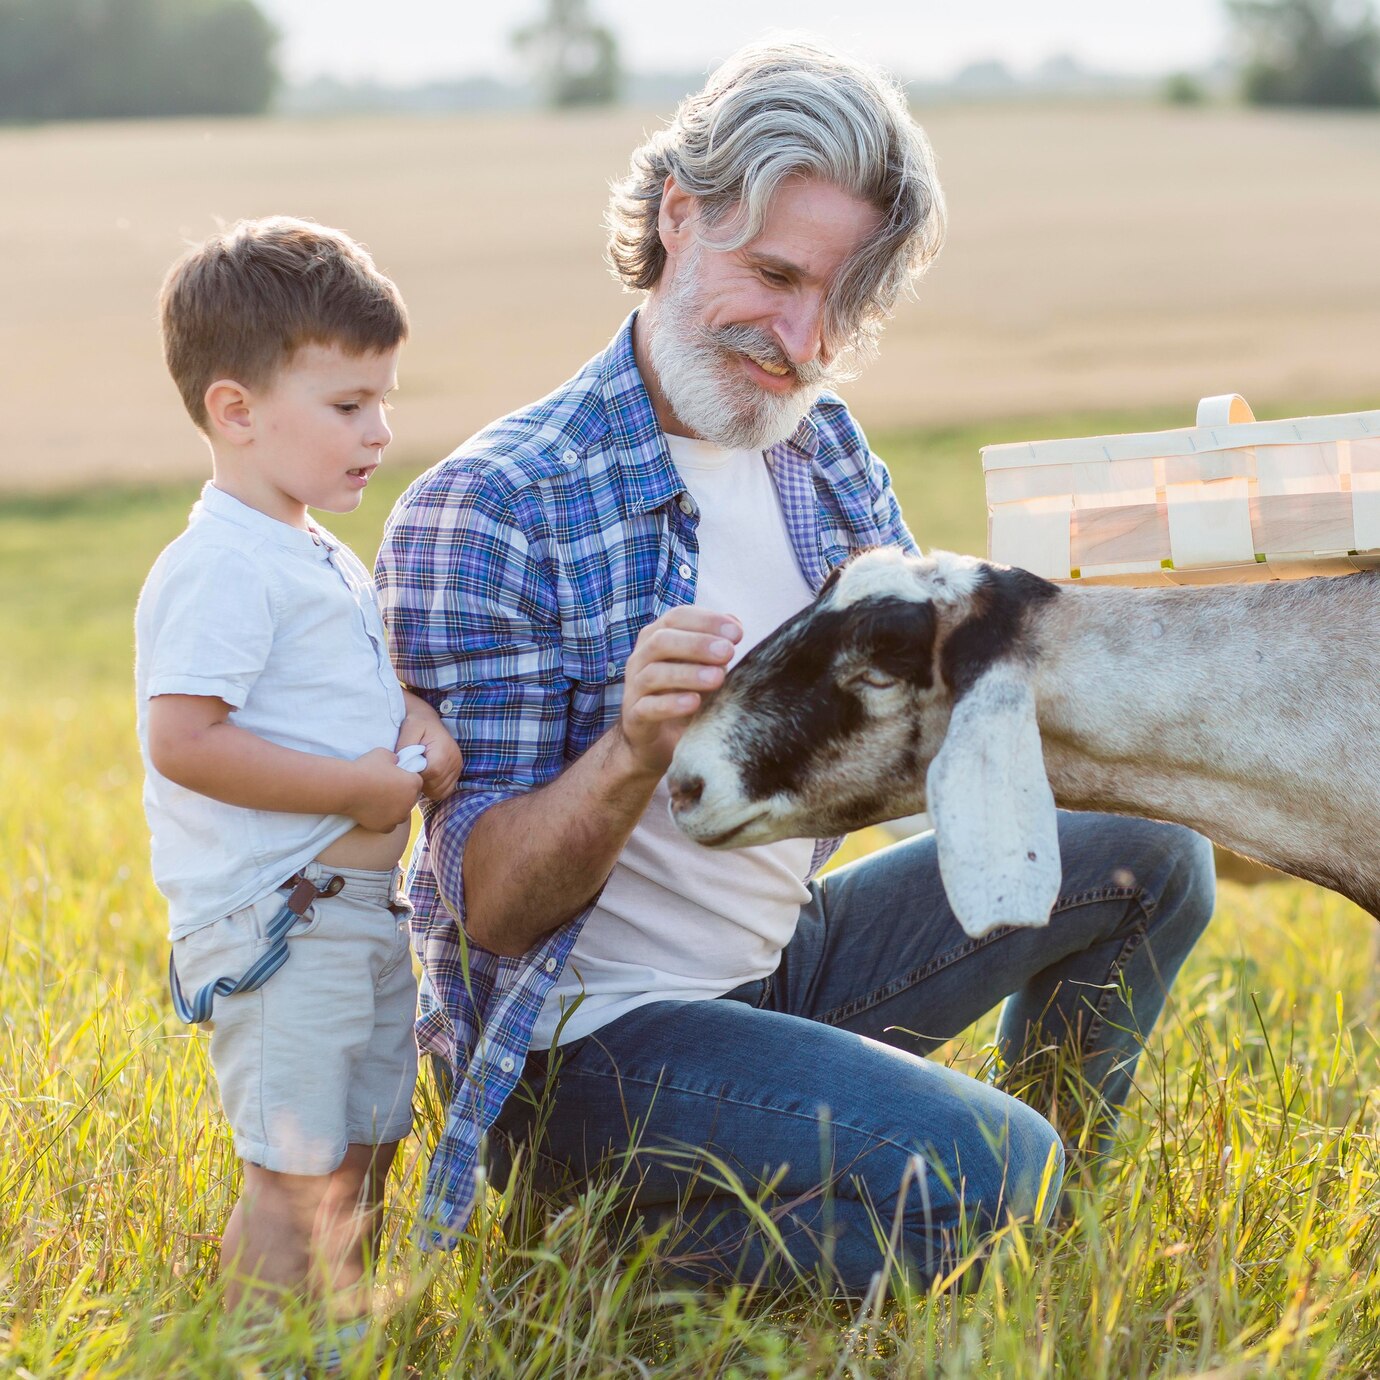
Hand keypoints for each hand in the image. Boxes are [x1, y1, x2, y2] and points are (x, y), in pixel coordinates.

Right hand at [344, 746, 422, 831]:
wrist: (347, 787)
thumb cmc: (365, 768)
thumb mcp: (384, 754)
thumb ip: (396, 759)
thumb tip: (397, 763)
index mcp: (413, 784)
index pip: (417, 781)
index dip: (406, 778)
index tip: (394, 777)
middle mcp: (409, 802)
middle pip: (411, 799)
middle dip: (403, 794)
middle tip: (386, 789)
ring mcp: (398, 817)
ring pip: (402, 813)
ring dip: (395, 808)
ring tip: (380, 800)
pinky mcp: (385, 827)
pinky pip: (390, 824)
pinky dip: (385, 819)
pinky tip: (375, 811)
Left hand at [396, 704, 463, 801]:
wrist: (428, 720)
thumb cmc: (417, 724)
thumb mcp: (408, 728)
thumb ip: (404, 747)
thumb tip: (401, 765)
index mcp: (444, 749)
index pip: (432, 773)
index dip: (417, 775)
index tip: (408, 768)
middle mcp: (455, 760)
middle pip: (436, 785)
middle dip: (421, 782)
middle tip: (411, 771)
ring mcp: (457, 767)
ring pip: (441, 791)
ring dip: (427, 788)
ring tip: (418, 774)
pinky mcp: (456, 772)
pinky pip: (446, 791)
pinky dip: (434, 789)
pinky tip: (426, 778)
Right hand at [617, 607, 741, 776]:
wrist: (659, 739)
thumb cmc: (684, 693)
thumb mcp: (704, 667)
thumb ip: (717, 645)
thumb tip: (735, 623)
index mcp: (657, 638)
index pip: (677, 618)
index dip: (706, 621)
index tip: (737, 632)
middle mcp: (641, 658)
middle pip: (662, 641)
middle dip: (697, 644)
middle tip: (728, 652)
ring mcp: (635, 687)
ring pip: (654, 673)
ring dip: (688, 673)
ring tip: (718, 678)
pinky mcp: (634, 717)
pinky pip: (648, 707)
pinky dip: (671, 704)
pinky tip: (694, 702)